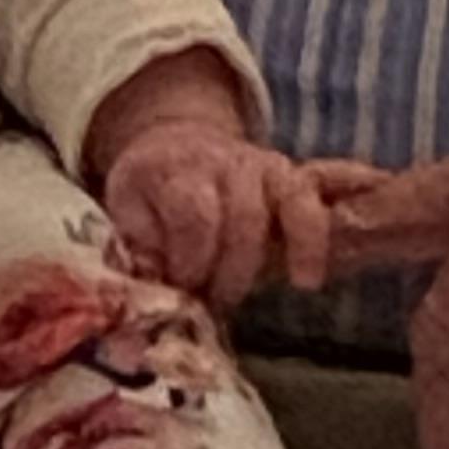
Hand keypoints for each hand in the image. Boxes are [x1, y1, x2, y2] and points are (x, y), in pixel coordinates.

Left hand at [103, 123, 358, 309]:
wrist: (175, 146)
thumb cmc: (150, 193)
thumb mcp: (125, 215)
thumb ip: (138, 251)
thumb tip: (151, 294)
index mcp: (173, 169)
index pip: (195, 212)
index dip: (193, 258)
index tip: (185, 288)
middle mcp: (224, 162)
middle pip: (244, 215)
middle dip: (234, 269)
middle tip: (218, 302)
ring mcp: (263, 166)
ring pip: (289, 200)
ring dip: (289, 249)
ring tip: (288, 284)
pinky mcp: (292, 177)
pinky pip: (317, 196)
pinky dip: (323, 227)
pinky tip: (315, 268)